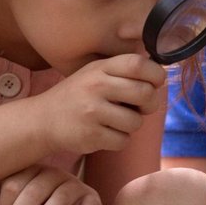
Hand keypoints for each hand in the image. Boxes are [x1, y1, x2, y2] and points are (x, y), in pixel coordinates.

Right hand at [36, 54, 166, 156]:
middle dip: (149, 104)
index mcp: (100, 68)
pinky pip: (123, 140)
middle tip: (139, 107)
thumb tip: (161, 75)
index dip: (156, 74)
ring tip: (115, 121)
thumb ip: (123, 71)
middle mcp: (96, 86)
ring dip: (131, 125)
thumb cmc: (78, 96)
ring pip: (136, 122)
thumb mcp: (95, 73)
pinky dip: (119, 140)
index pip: (138, 63)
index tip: (155, 83)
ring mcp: (92, 112)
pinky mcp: (91, 135)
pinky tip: (105, 133)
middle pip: (145, 93)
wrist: (43, 120)